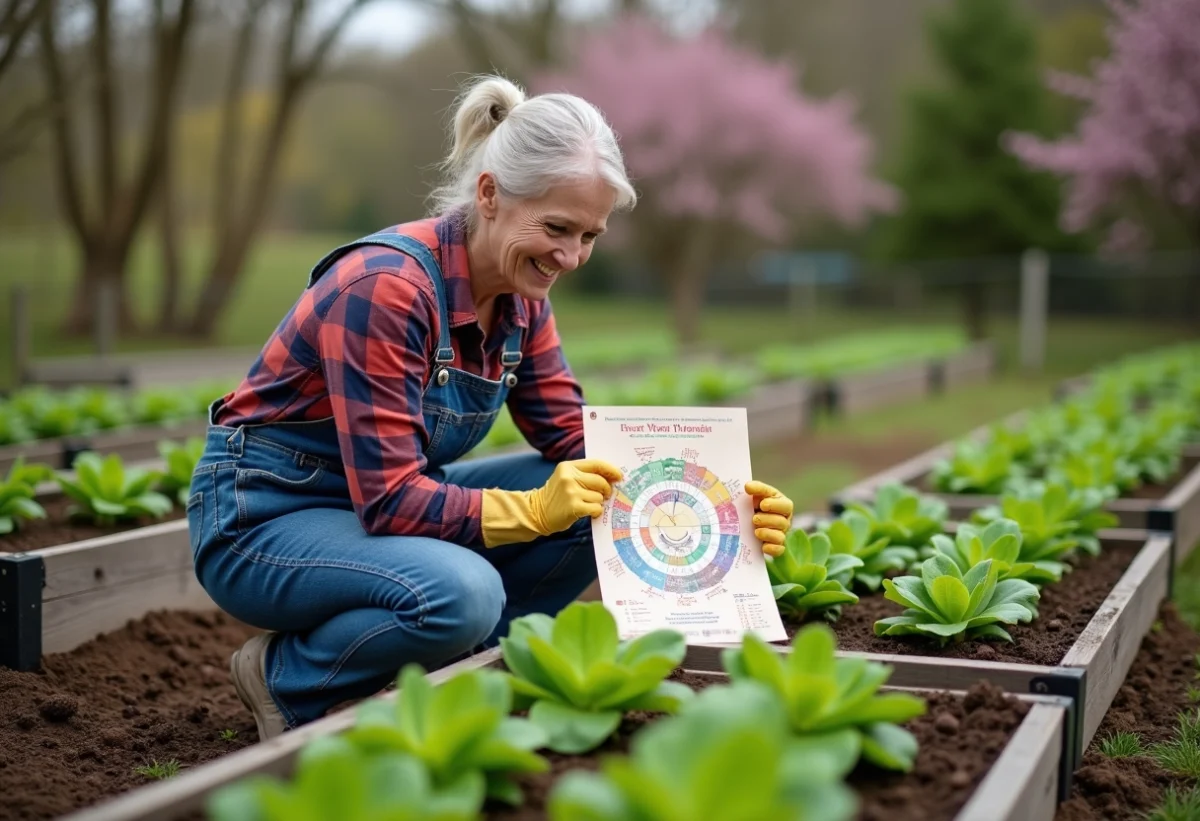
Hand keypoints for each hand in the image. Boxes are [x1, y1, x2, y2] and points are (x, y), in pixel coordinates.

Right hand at [481, 459, 623, 547]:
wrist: (537, 512)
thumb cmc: (556, 496)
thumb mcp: (566, 478)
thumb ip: (584, 474)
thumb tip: (612, 477)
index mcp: (568, 466)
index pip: (596, 464)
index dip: (611, 470)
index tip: (619, 476)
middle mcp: (569, 477)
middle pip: (601, 481)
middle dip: (607, 489)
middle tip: (605, 495)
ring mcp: (571, 492)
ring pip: (599, 496)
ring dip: (598, 502)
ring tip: (588, 504)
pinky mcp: (574, 506)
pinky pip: (596, 508)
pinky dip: (596, 512)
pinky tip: (588, 512)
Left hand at [745, 480, 792, 557]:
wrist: (745, 519)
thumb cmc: (753, 503)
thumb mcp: (756, 494)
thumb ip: (755, 489)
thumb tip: (748, 486)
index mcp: (782, 505)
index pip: (785, 505)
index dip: (775, 505)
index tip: (762, 504)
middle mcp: (784, 520)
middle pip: (782, 522)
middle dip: (768, 520)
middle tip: (755, 519)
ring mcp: (781, 534)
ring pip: (780, 536)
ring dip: (768, 533)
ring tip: (756, 531)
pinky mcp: (775, 546)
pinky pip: (778, 550)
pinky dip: (771, 549)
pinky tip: (762, 546)